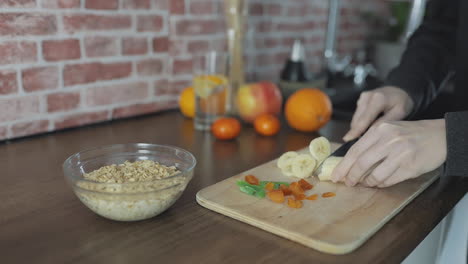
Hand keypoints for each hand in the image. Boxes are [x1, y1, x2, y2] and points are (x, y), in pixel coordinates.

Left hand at [331, 119, 446, 187]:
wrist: (441, 135)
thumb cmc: (411, 134)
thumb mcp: (389, 130)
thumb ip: (371, 142)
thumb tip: (350, 162)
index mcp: (380, 130)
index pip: (355, 150)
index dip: (343, 165)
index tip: (336, 175)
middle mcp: (389, 140)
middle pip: (361, 163)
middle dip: (351, 176)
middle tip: (347, 183)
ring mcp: (400, 154)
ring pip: (374, 175)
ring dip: (367, 182)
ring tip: (365, 183)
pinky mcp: (410, 167)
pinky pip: (388, 180)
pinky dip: (380, 184)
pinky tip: (378, 182)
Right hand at [343, 86, 414, 141]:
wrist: (398, 92)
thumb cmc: (401, 103)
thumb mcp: (399, 113)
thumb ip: (385, 122)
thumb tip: (370, 132)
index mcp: (378, 99)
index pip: (364, 118)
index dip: (356, 130)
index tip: (347, 139)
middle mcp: (367, 97)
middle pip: (358, 120)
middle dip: (359, 131)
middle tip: (368, 141)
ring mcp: (362, 98)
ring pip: (356, 118)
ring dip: (360, 127)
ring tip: (372, 130)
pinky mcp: (360, 100)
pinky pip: (358, 115)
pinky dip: (362, 122)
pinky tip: (371, 123)